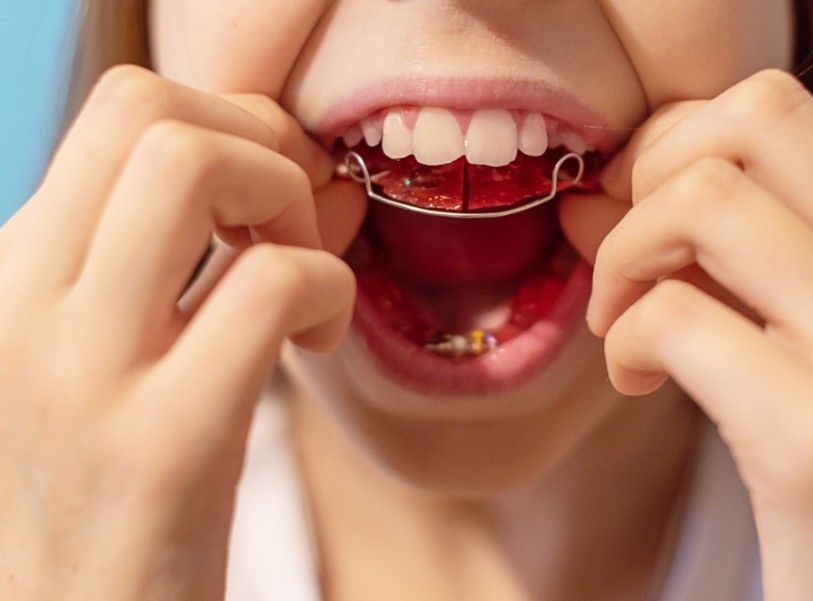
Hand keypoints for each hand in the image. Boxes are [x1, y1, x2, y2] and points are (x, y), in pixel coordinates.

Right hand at [0, 65, 364, 599]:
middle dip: (259, 144)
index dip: (229, 121)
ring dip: (286, 204)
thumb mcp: (126, 350)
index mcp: (14, 275)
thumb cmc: (118, 486)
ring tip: (300, 283)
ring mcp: (78, 371)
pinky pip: (269, 284)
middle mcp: (21, 305)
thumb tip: (325, 176)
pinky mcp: (160, 444)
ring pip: (194, 166)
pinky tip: (316, 345)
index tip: (273, 191)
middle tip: (289, 226)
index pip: (123, 105)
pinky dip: (325, 290)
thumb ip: (205, 253)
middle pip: (151, 111)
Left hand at [560, 69, 812, 600]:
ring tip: (624, 326)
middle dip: (649, 175)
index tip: (639, 212)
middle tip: (629, 262)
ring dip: (625, 259)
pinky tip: (636, 381)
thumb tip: (586, 193)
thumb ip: (694, 254)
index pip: (775, 110)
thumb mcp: (777, 327)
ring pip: (706, 200)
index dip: (674, 147)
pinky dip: (625, 339)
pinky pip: (673, 317)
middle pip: (750, 122)